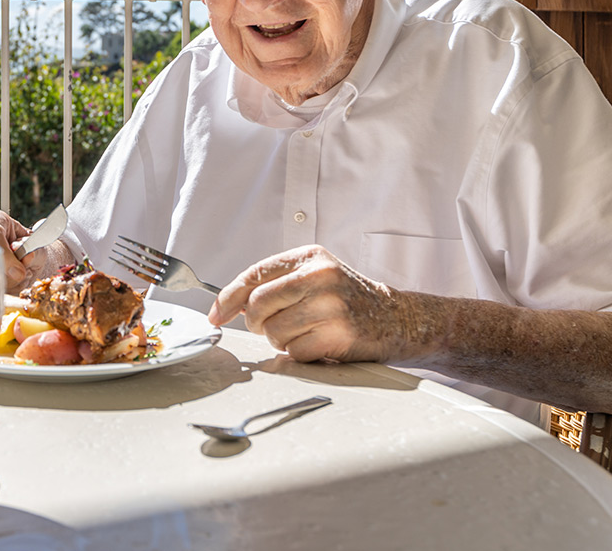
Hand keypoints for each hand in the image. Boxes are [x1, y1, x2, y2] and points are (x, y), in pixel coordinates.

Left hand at [207, 245, 420, 363]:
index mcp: (309, 257)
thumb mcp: (315, 275)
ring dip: (280, 340)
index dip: (228, 298)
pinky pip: (294, 351)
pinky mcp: (339, 335)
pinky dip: (298, 353)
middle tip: (269, 327)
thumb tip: (230, 305)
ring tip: (301, 332)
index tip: (216, 315)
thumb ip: (276, 282)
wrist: (395, 318)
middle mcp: (320, 277)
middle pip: (258, 305)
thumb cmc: (347, 298)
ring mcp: (331, 306)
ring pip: (274, 332)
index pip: (254, 275)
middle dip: (256, 323)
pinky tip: (316, 343)